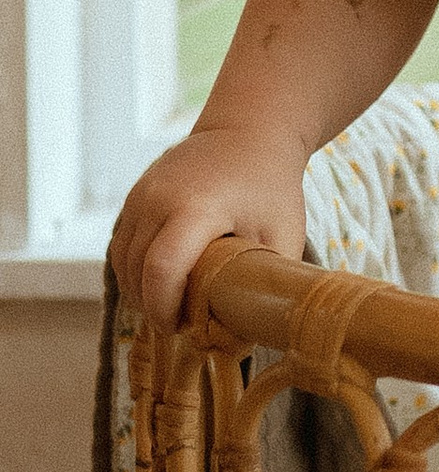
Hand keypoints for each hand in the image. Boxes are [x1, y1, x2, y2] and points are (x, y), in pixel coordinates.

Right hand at [110, 122, 307, 333]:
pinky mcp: (134, 195)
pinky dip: (133, 270)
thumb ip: (267, 286)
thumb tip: (241, 340)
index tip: (179, 330)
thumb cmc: (272, 187)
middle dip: (151, 306)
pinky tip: (157, 284)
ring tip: (168, 307)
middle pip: (135, 270)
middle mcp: (158, 199)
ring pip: (121, 259)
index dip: (164, 308)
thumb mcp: (283, 236)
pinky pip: (121, 243)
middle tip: (179, 325)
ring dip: (138, 291)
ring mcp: (141, 194)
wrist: (249, 131)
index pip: (162, 269)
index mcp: (197, 208)